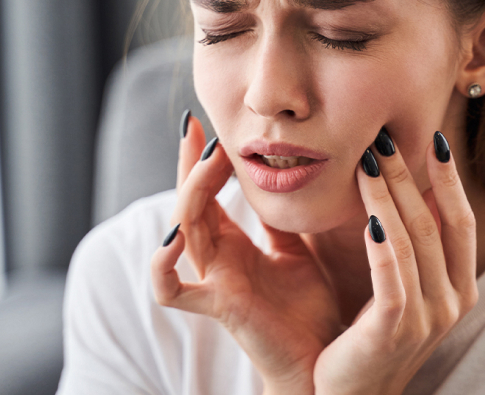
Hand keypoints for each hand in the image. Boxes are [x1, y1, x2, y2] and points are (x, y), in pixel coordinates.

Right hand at [150, 115, 341, 393]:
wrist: (322, 362)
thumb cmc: (308, 310)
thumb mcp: (298, 249)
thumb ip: (283, 219)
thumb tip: (289, 172)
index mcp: (233, 245)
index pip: (207, 192)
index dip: (201, 159)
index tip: (203, 122)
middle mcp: (216, 260)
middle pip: (188, 202)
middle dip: (190, 165)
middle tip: (199, 129)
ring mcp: (213, 282)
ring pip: (182, 230)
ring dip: (190, 193)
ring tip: (208, 162)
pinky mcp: (218, 306)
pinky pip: (172, 289)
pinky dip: (163, 265)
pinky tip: (175, 237)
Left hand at [313, 130, 478, 394]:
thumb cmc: (370, 336)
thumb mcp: (401, 288)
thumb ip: (406, 246)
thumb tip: (396, 188)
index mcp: (459, 287)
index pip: (461, 221)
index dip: (450, 179)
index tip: (434, 138)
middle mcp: (452, 301)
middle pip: (435, 222)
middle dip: (410, 176)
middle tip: (386, 137)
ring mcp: (428, 318)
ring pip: (412, 241)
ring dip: (389, 196)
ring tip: (368, 160)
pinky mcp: (395, 330)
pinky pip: (392, 277)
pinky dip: (382, 243)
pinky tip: (367, 216)